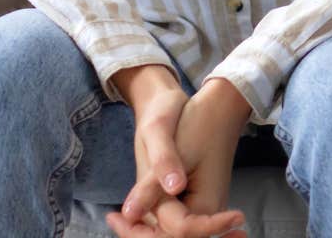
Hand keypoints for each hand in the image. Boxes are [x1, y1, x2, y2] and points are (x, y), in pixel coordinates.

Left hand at [108, 77, 248, 237]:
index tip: (114, 216)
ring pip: (172, 230)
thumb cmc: (197, 123)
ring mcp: (206, 205)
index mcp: (206, 203)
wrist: (218, 106)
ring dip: (145, 229)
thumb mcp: (170, 151)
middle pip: (172, 236)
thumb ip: (151, 186)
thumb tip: (129, 214)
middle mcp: (209, 209)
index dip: (140, 231)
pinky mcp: (199, 199)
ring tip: (116, 216)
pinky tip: (134, 211)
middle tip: (112, 217)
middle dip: (141, 233)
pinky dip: (154, 219)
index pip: (174, 233)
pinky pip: (175, 218)